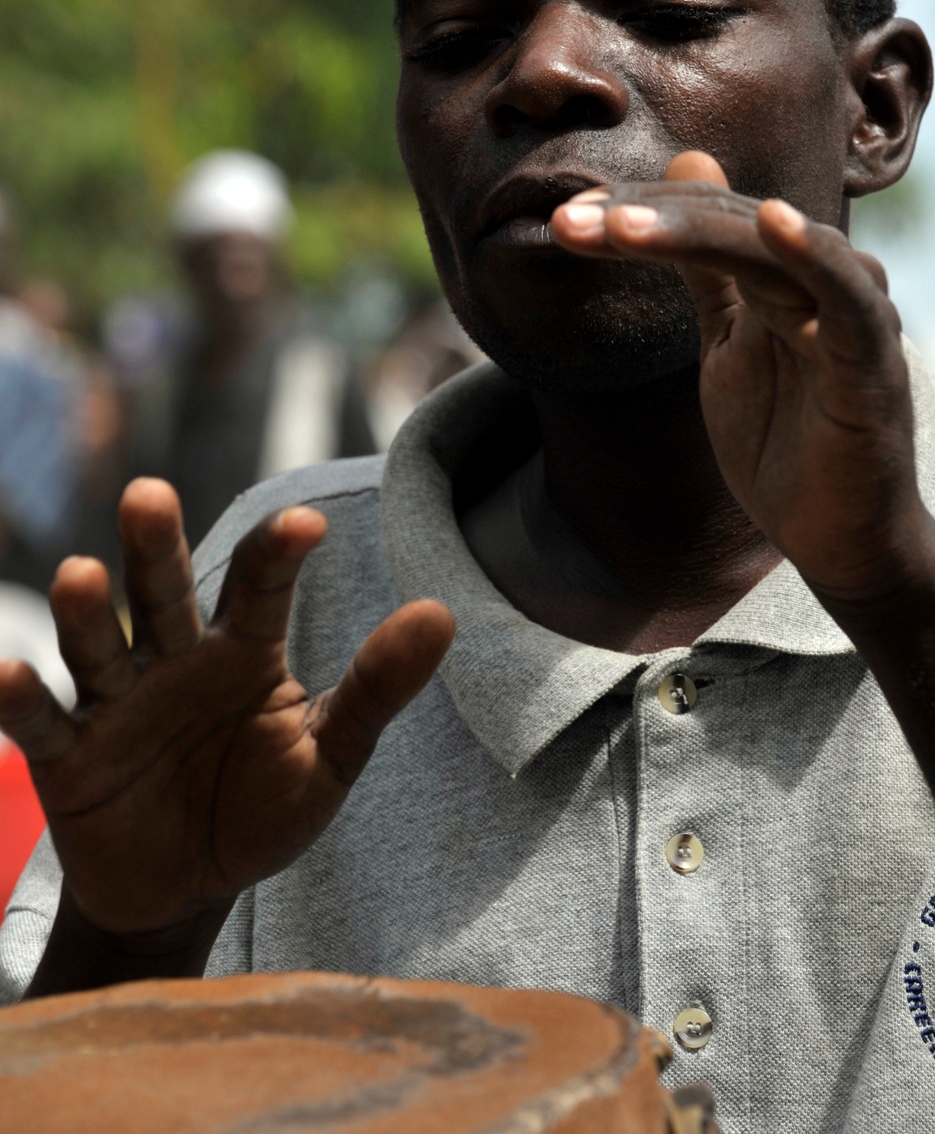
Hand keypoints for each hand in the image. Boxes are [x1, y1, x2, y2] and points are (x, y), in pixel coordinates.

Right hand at [0, 480, 453, 938]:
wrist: (189, 890)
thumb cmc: (262, 808)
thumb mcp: (329, 754)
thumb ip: (377, 688)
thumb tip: (442, 613)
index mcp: (243, 650)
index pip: (260, 588)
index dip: (278, 555)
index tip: (308, 524)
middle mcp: (174, 660)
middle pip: (162, 593)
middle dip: (154, 547)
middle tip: (149, 494)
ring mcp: (116, 704)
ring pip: (99, 646)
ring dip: (84, 612)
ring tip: (78, 574)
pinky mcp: (68, 758)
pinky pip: (43, 724)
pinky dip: (20, 700)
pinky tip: (5, 672)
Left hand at [550, 151, 929, 604]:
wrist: (839, 538)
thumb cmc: (786, 439)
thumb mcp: (728, 342)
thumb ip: (708, 265)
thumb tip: (689, 159)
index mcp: (781, 273)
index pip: (704, 216)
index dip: (635, 212)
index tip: (567, 220)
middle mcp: (819, 279)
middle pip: (727, 222)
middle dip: (642, 218)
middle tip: (566, 221)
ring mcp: (850, 314)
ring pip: (770, 249)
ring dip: (692, 231)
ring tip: (618, 227)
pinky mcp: (873, 359)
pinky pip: (847, 298)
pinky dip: (815, 256)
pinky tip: (772, 221)